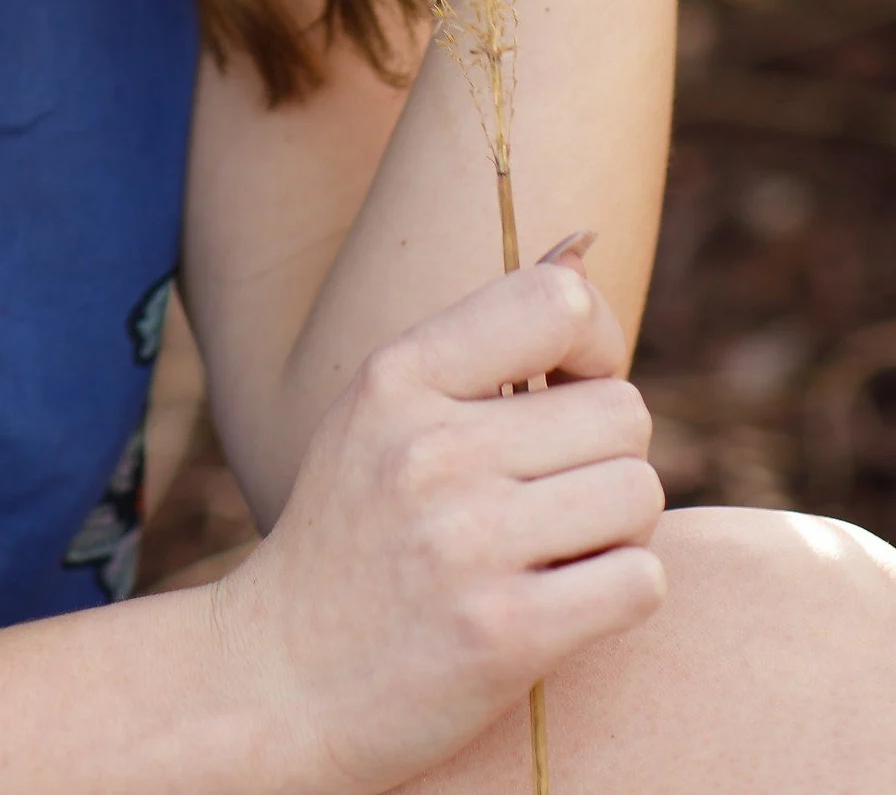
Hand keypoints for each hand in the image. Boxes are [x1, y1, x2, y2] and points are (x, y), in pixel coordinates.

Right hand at [206, 259, 664, 794]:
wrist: (281, 678)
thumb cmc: (351, 531)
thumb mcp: (385, 410)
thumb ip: (483, 337)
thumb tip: (587, 244)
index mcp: (398, 377)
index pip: (560, 304)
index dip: (597, 347)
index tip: (568, 392)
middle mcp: (431, 448)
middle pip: (622, 411)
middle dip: (607, 454)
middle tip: (553, 493)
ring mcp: (467, 542)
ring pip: (640, 493)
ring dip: (619, 528)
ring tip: (555, 549)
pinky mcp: (506, 634)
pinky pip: (641, 580)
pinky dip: (622, 591)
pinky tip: (565, 601)